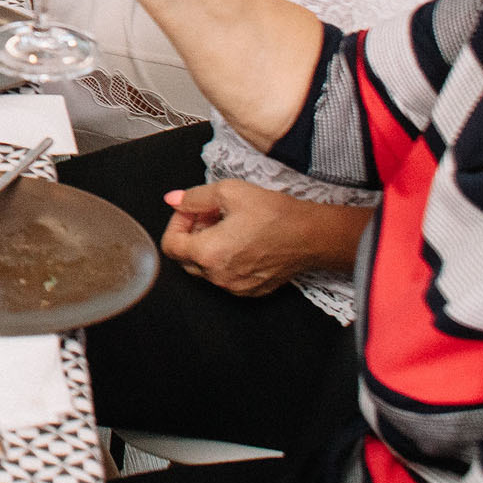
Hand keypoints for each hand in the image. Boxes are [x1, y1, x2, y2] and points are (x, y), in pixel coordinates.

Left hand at [161, 181, 372, 296]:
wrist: (312, 235)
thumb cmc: (274, 213)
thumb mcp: (229, 192)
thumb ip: (194, 197)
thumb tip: (172, 200)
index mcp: (208, 254)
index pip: (170, 245)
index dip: (177, 223)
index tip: (191, 210)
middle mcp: (219, 277)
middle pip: (186, 258)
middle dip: (191, 233)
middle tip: (210, 214)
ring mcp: (235, 287)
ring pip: (205, 268)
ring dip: (207, 246)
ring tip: (227, 225)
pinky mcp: (251, 290)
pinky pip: (225, 276)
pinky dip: (225, 259)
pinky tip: (241, 240)